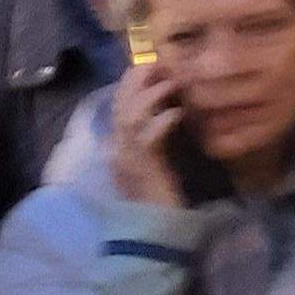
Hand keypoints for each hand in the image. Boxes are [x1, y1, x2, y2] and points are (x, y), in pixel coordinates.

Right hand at [106, 67, 192, 209]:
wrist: (153, 229)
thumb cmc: (159, 194)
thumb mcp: (153, 160)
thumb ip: (153, 137)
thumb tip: (168, 108)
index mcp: (117, 147)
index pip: (117, 108)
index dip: (130, 84)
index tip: (148, 65)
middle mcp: (117, 150)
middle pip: (120, 108)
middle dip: (135, 82)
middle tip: (158, 64)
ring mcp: (127, 160)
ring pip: (130, 119)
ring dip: (150, 97)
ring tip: (171, 83)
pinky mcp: (144, 169)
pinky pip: (149, 139)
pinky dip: (162, 122)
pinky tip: (178, 113)